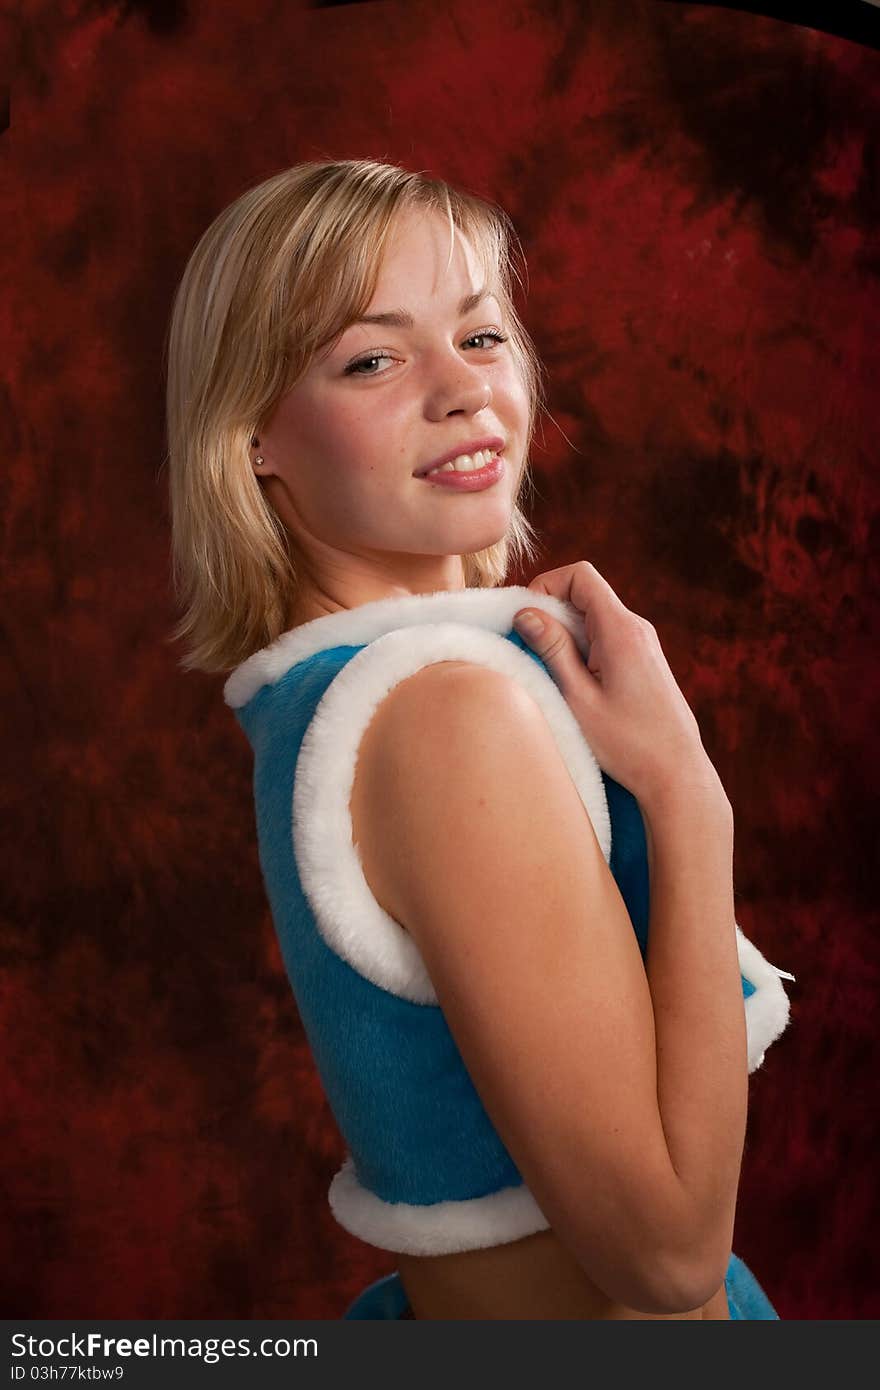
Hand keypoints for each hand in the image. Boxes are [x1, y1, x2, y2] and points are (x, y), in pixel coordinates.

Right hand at [514, 561, 722, 808]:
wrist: (677, 773)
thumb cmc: (628, 743)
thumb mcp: (578, 698)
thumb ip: (552, 650)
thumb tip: (526, 612)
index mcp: (621, 630)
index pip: (581, 575)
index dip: (547, 585)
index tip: (527, 618)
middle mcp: (637, 629)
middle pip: (585, 595)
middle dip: (551, 613)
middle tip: (530, 650)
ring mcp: (644, 644)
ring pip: (594, 618)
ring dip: (565, 635)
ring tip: (553, 675)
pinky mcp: (645, 661)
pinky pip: (607, 638)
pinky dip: (583, 649)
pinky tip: (576, 685)